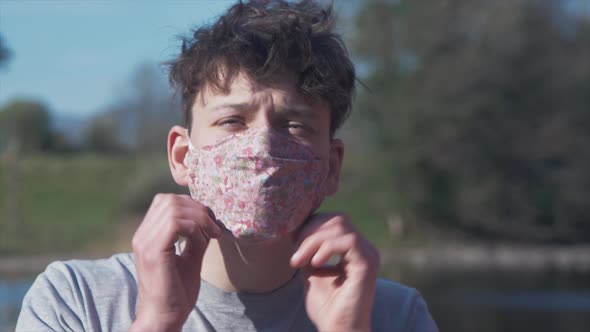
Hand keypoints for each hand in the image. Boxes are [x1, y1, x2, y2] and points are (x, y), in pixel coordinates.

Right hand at [129, 194, 221, 331]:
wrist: (165, 318)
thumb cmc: (177, 292)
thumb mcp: (191, 258)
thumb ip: (196, 238)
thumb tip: (209, 220)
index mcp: (147, 235)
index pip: (165, 201)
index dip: (191, 205)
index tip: (210, 222)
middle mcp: (142, 236)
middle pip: (169, 200)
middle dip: (197, 208)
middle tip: (214, 226)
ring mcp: (145, 243)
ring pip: (173, 208)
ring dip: (199, 217)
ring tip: (212, 233)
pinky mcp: (153, 252)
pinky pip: (176, 224)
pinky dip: (195, 227)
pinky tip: (204, 240)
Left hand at [290, 213, 379, 331]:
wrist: (338, 330)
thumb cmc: (326, 307)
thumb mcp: (312, 271)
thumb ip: (309, 250)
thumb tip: (296, 229)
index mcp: (352, 249)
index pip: (333, 221)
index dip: (310, 226)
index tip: (292, 246)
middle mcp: (363, 248)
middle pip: (337, 218)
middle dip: (310, 231)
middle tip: (295, 254)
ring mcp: (368, 254)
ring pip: (340, 226)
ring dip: (313, 241)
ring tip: (300, 261)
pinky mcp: (368, 263)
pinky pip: (348, 241)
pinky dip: (326, 248)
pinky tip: (315, 264)